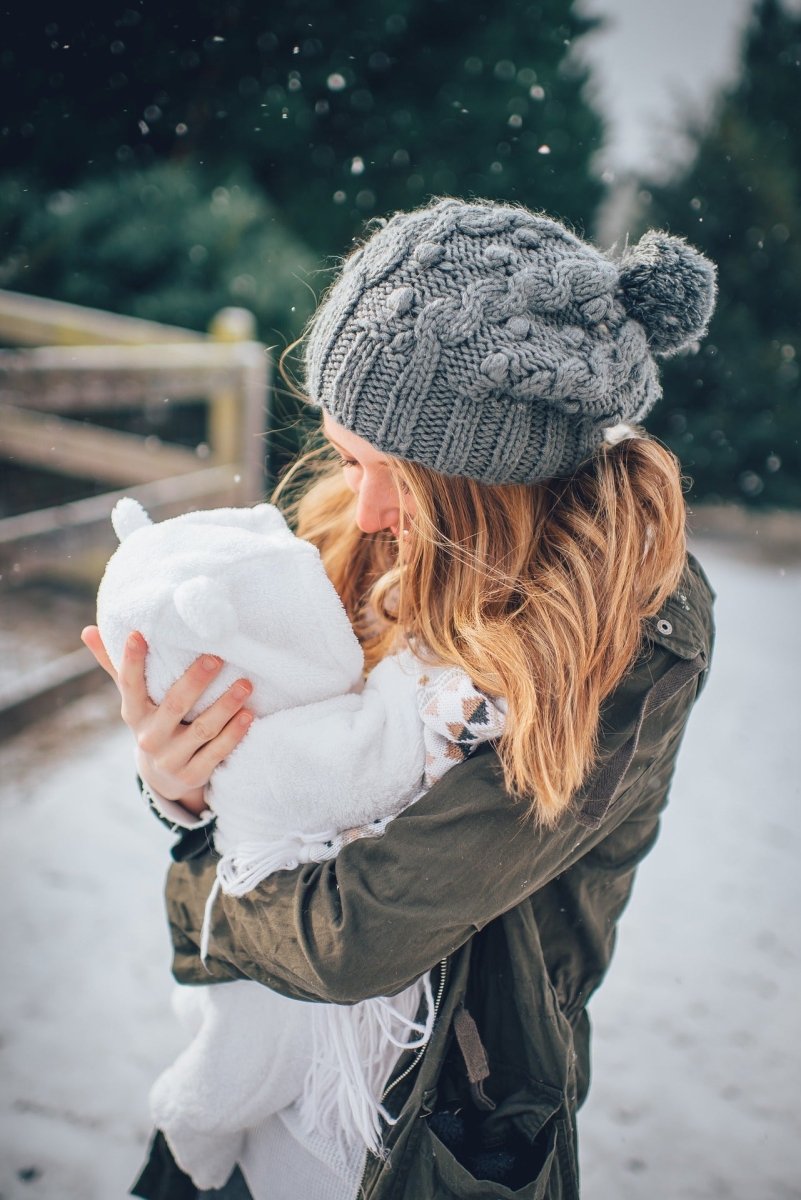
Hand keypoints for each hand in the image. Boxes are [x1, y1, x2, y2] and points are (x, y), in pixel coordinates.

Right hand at [81, 626, 253, 814]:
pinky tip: (249, 715)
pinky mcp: (193, 774)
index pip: (129, 685)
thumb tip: (88, 630)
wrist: (163, 776)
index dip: (131, 661)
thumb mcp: (134, 699)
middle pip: (174, 706)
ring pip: (202, 730)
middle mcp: (150, 737)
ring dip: (225, 706)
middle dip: (195, 681)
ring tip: (245, 684)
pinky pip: (217, 752)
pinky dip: (234, 734)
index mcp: (133, 713)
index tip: (137, 634)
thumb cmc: (152, 721)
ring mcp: (171, 758)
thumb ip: (116, 666)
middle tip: (216, 658)